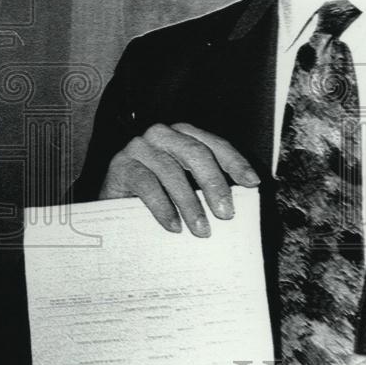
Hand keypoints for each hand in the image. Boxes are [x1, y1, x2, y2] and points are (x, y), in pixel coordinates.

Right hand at [99, 122, 259, 235]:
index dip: (235, 162)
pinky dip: (163, 208)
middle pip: (195, 154)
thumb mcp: (186, 186)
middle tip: (227, 214)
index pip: (214, 145)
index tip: (252, 183)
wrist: (113, 207)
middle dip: (215, 184)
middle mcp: (162, 134)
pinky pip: (147, 185)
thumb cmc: (156, 197)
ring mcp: (139, 147)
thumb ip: (208, 185)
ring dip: (190, 204)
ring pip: (172, 172)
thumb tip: (242, 198)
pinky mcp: (121, 166)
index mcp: (183, 135)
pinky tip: (174, 226)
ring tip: (202, 230)